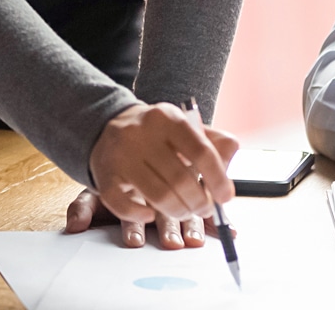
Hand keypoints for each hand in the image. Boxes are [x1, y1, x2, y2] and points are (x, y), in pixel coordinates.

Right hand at [83, 103, 237, 247]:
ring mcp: (121, 155)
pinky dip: (141, 217)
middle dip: (199, 201)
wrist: (109, 125)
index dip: (218, 178)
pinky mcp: (105, 175)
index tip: (226, 197)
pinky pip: (125, 207)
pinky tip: (150, 215)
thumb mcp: (186, 128)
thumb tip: (230, 158)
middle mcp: (142, 133)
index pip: (200, 151)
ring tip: (185, 212)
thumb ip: (213, 142)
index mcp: (168, 118)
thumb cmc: (158, 134)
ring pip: (158, 196)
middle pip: (180, 179)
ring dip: (178, 212)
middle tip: (205, 209)